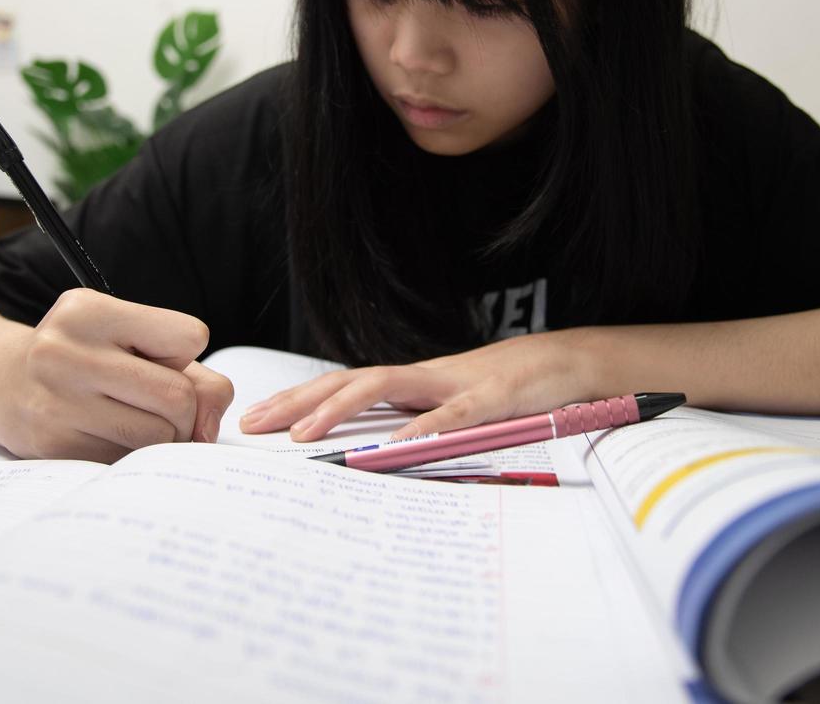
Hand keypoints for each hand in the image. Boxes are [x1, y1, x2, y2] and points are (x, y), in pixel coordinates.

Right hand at [0, 288, 233, 462]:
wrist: (1, 380)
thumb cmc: (84, 356)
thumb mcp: (130, 338)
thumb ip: (194, 374)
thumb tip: (208, 429)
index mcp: (90, 311)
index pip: (190, 336)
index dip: (184, 354)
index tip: (159, 358)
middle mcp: (66, 352)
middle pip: (176, 395)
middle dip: (184, 409)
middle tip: (162, 407)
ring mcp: (56, 401)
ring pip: (157, 436)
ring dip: (163, 438)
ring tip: (137, 422)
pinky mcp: (52, 445)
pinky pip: (126, 462)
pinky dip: (133, 457)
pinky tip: (109, 437)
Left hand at [238, 329, 613, 441]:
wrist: (567, 362)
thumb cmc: (505, 391)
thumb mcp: (452, 411)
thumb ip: (415, 426)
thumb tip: (372, 457)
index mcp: (411, 384)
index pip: (342, 386)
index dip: (298, 399)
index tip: (255, 418)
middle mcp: (422, 377)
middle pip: (348, 380)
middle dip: (297, 400)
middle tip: (252, 424)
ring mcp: (454, 383)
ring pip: (386, 386)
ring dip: (340, 408)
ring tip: (304, 435)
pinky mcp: (492, 397)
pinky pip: (454, 414)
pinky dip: (426, 428)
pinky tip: (398, 446)